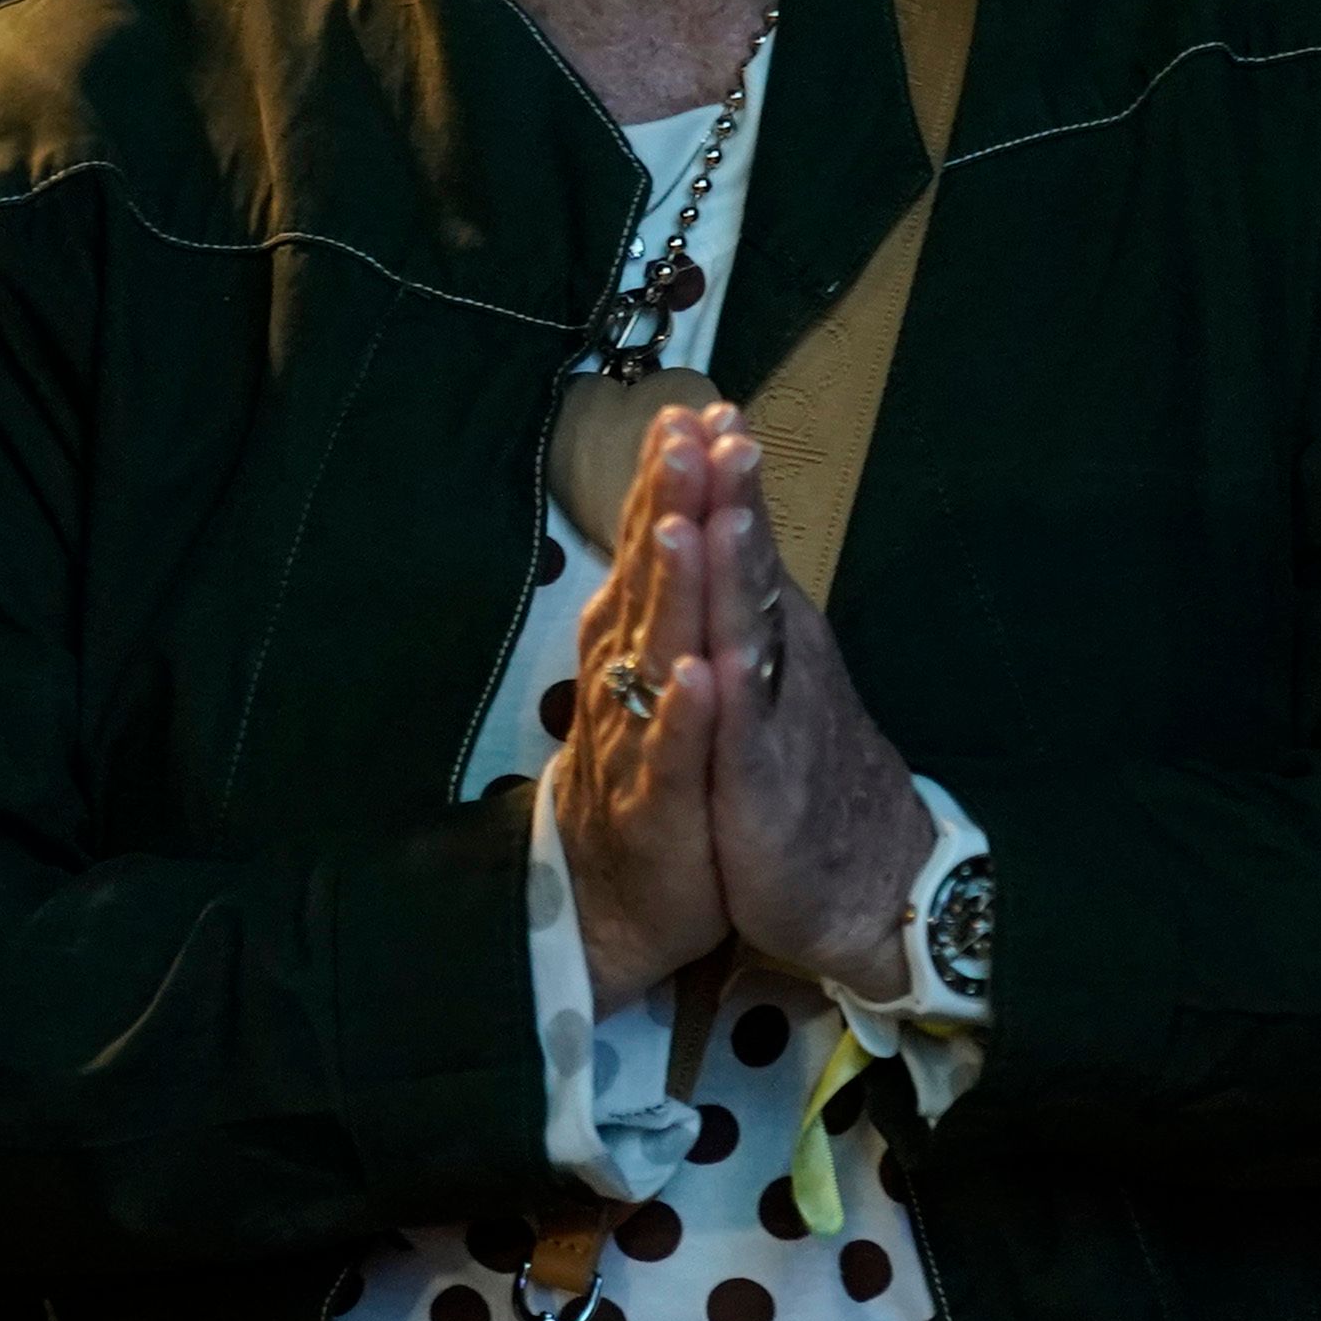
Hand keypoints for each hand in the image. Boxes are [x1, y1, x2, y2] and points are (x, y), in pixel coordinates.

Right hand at [550, 401, 729, 1006]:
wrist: (621, 909)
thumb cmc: (652, 785)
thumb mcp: (660, 685)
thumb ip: (660, 606)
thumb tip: (669, 519)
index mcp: (632, 649)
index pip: (650, 551)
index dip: (667, 483)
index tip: (693, 411)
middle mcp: (624, 684)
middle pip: (645, 584)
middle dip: (664, 508)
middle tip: (684, 433)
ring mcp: (636, 745)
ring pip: (651, 659)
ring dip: (666, 595)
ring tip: (682, 527)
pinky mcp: (658, 811)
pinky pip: (672, 759)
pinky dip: (683, 718)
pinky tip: (699, 677)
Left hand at [649, 409, 932, 999]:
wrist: (870, 885)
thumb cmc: (811, 774)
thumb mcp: (776, 678)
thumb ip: (750, 606)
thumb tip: (723, 527)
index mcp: (770, 635)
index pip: (739, 544)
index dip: (717, 479)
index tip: (696, 405)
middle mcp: (777, 664)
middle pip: (748, 570)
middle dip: (726, 498)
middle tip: (709, 425)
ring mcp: (772, 723)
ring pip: (747, 638)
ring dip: (728, 575)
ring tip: (709, 512)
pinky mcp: (762, 789)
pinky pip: (741, 740)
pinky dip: (722, 701)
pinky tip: (709, 663)